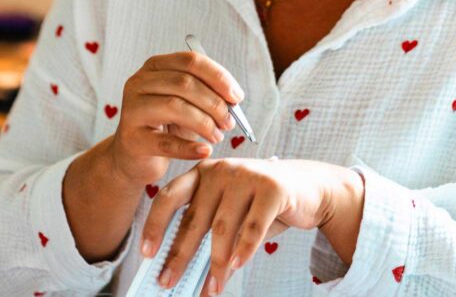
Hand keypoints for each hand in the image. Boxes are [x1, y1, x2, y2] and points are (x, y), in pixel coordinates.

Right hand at [106, 52, 244, 187]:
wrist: (135, 155)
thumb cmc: (166, 126)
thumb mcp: (186, 103)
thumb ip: (207, 95)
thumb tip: (234, 99)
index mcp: (155, 66)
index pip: (190, 61)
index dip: (218, 77)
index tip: (237, 97)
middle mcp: (139, 82)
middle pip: (184, 83)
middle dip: (214, 103)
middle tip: (229, 122)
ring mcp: (132, 109)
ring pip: (174, 107)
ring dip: (205, 123)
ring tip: (217, 136)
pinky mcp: (133, 139)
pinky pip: (166, 142)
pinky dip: (189, 147)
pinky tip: (205, 150)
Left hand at [140, 158, 353, 296]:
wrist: (308, 187)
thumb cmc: (261, 203)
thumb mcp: (230, 209)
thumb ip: (208, 230)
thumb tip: (183, 268)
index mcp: (202, 172)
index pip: (169, 197)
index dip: (155, 226)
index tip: (147, 253)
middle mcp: (220, 170)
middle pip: (194, 219)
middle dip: (180, 256)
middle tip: (168, 281)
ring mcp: (246, 176)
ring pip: (222, 228)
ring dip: (216, 264)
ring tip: (212, 288)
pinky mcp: (272, 188)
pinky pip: (252, 227)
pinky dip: (243, 251)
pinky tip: (234, 268)